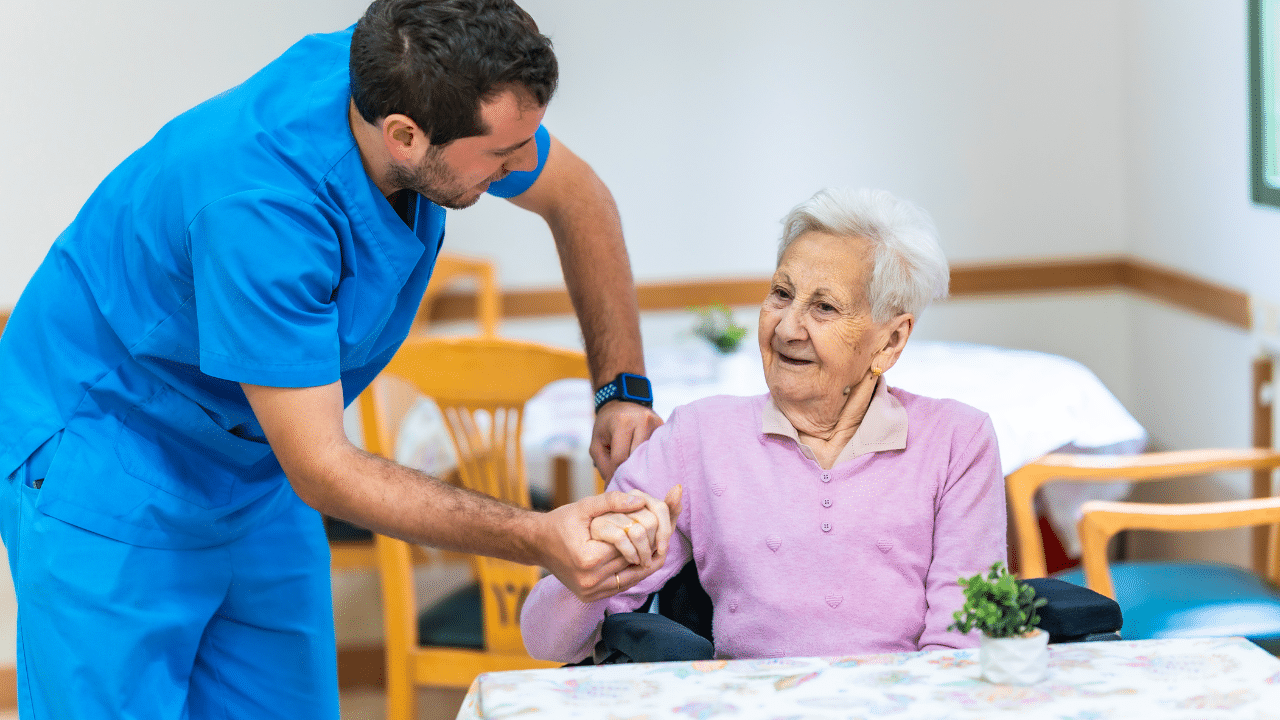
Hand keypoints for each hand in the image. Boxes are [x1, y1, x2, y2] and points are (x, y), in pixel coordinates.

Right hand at [533, 487, 681, 602]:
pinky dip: (632, 573)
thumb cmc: (560, 522)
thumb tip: (640, 501)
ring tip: (653, 544)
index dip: (642, 531)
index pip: (629, 544)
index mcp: (589, 558)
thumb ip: (612, 501)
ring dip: (644, 561)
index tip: (652, 520)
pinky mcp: (591, 598)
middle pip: (632, 561)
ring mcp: (590, 593)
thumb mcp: (584, 506)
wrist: (538, 544)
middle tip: (659, 532)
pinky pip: (621, 586)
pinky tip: (639, 558)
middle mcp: (590, 581)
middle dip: (646, 545)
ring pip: (631, 577)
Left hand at [591, 401, 662, 481]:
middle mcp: (643, 421)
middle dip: (629, 473)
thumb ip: (603, 465)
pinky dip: (649, 460)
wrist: (622, 402)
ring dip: (641, 468)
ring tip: (635, 476)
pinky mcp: (663, 428)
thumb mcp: (597, 443)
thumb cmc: (606, 425)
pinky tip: (644, 466)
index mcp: (623, 422)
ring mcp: (656, 424)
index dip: (615, 475)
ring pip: (649, 457)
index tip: (613, 486)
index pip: (621, 458)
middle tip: (624, 484)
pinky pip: (656, 450)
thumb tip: (613, 487)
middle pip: (637, 458)